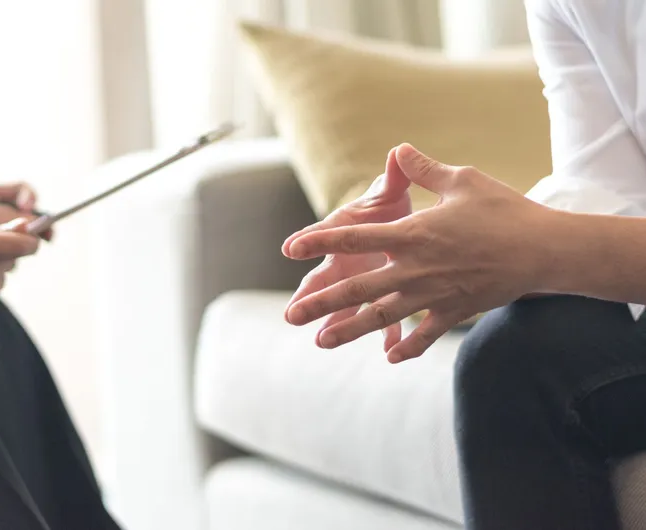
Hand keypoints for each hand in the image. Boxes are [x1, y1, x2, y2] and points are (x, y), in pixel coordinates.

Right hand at [282, 148, 412, 348]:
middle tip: (291, 314)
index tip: (290, 248)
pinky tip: (389, 352)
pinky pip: (386, 319)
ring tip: (321, 341)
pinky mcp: (384, 296)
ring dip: (336, 323)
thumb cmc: (388, 206)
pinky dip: (388, 334)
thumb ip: (394, 177)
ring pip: (348, 306)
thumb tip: (398, 152)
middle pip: (323, 280)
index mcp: (344, 233)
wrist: (406, 226)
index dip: (308, 240)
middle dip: (308, 297)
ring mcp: (362, 282)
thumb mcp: (390, 191)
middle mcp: (347, 261)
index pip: (322, 235)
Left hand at [283, 144, 554, 362]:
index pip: (355, 238)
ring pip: (382, 317)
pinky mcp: (454, 312)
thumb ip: (424, 170)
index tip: (290, 247)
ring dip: (350, 331)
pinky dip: (409, 347)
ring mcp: (433, 295)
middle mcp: (415, 268)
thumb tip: (399, 148)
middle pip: (358, 289)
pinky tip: (391, 358)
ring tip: (321, 341)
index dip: (320, 241)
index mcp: (412, 234)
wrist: (544, 250)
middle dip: (321, 303)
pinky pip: (426, 335)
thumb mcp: (462, 181)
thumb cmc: (503, 210)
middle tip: (291, 316)